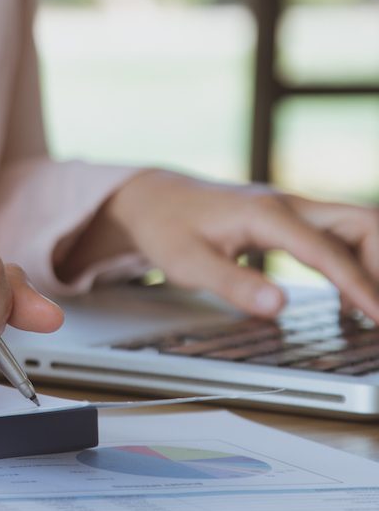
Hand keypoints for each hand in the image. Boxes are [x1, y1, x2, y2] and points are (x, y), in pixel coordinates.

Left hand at [99, 170, 378, 318]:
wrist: (153, 198)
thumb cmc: (165, 227)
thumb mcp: (186, 263)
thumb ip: (232, 284)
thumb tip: (278, 306)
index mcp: (264, 214)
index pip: (328, 252)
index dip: (360, 288)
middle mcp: (287, 205)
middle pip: (362, 223)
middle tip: (378, 312)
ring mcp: (291, 209)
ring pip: (354, 227)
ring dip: (372, 263)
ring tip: (372, 311)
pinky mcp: (288, 219)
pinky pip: (337, 237)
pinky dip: (353, 264)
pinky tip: (347, 300)